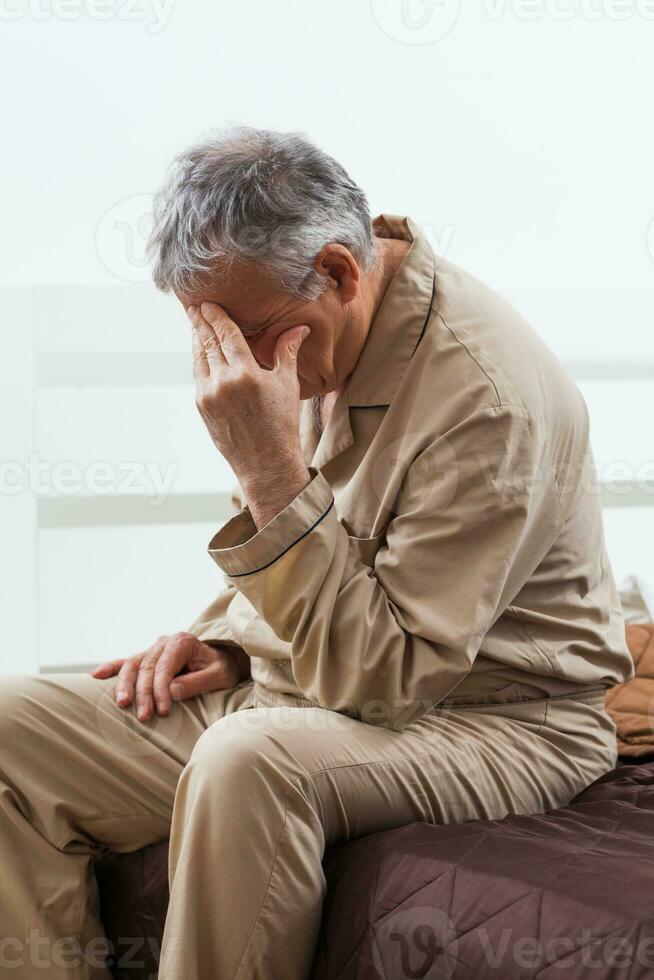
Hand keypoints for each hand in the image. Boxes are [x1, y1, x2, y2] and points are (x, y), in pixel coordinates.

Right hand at [91, 633, 249, 721]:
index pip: (165, 668)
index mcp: (183, 642)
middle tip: (143, 717)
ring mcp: (154, 648)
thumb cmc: (221, 669)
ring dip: (124, 684)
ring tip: (121, 704)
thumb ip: (197, 682)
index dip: (161, 690)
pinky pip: (126, 662)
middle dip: (143, 693)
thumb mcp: (218, 676)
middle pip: (147, 667)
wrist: (222, 661)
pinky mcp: (147, 657)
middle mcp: (165, 642)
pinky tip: (96, 675)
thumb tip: (171, 690)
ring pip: (133, 664)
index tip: (163, 711)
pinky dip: (112, 668)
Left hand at [188, 302, 311, 527]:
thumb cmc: (281, 423)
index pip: (227, 334)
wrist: (265, 461)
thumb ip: (287, 351)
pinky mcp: (202, 406)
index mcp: (246, 373)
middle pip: (207, 342)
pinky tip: (201, 352)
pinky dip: (198, 360)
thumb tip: (299, 327)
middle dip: (200, 322)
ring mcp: (209, 395)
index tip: (207, 303)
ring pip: (198, 358)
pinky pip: (198, 376)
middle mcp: (224, 382)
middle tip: (193, 306)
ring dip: (196, 339)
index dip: (216, 316)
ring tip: (195, 324)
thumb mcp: (287, 385)